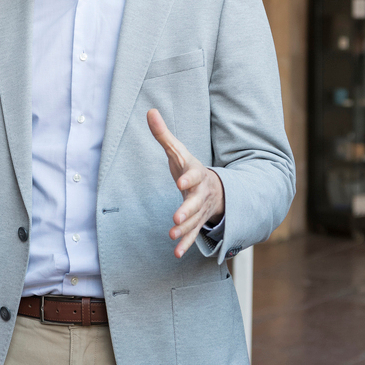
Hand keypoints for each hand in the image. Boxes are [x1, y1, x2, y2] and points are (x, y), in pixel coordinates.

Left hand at [147, 109, 225, 258]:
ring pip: (194, 221)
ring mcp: (201, 209)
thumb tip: (149, 111)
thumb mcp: (178, 151)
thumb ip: (163, 134)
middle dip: (187, 210)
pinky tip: (176, 254)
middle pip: (195, 202)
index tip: (180, 183)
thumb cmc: (190, 167)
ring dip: (184, 229)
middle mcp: (201, 192)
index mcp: (196, 173)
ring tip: (172, 235)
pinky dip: (186, 244)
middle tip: (176, 217)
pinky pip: (193, 234)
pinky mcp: (198, 222)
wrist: (215, 188)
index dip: (188, 178)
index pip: (193, 175)